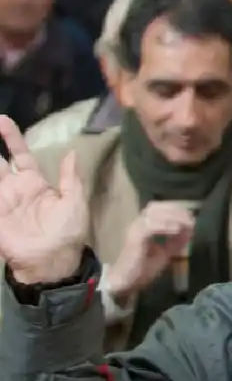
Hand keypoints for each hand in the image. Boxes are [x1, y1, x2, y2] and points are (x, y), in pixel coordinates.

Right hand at [0, 116, 86, 283]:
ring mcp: (1, 202)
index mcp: (35, 183)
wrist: (53, 260)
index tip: (1, 119)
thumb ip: (71, 177)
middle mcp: (14, 189)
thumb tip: (72, 152)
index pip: (20, 154)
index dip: (11, 138)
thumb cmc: (68, 231)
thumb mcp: (75, 201)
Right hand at [105, 201, 195, 305]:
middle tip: (191, 218)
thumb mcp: (165, 252)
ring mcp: (135, 229)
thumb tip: (190, 229)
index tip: (191, 215)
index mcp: (144, 225)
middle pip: (157, 206)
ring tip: (187, 224)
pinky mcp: (135, 238)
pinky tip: (177, 230)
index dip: (176, 209)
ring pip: (154, 214)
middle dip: (176, 210)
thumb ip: (176, 241)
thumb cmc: (142, 269)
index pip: (159, 207)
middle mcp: (138, 223)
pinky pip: (150, 226)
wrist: (125, 283)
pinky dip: (165, 226)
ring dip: (174, 217)